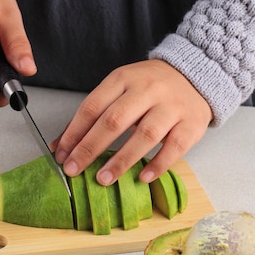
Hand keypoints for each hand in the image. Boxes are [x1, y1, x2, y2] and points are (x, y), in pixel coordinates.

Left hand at [53, 60, 211, 183]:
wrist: (194, 74)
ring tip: (103, 179)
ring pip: (145, 135)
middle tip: (74, 170)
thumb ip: (92, 116)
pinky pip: (175, 147)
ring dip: (121, 160)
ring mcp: (172, 106)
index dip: (74, 132)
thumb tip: (60, 146)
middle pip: (115, 120)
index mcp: (123, 78)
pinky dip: (158, 164)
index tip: (61, 155)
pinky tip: (142, 178)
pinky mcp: (192, 123)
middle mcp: (147, 89)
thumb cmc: (149, 87)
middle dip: (90, 147)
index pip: (93, 106)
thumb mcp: (119, 90)